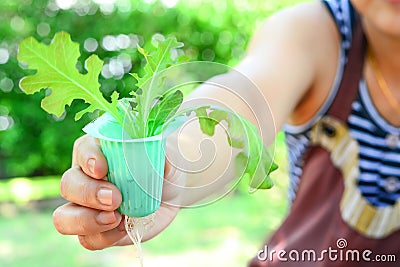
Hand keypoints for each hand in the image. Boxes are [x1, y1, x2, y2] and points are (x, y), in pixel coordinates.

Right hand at [53, 135, 180, 249]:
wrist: (171, 192)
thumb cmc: (163, 165)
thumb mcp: (167, 153)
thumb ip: (160, 150)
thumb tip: (156, 150)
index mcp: (98, 149)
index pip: (83, 149)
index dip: (88, 159)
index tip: (102, 168)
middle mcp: (84, 176)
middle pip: (69, 184)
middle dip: (88, 193)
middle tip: (115, 198)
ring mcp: (86, 206)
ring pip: (64, 216)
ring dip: (87, 220)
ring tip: (116, 217)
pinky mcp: (96, 229)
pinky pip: (87, 239)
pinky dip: (104, 236)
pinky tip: (124, 227)